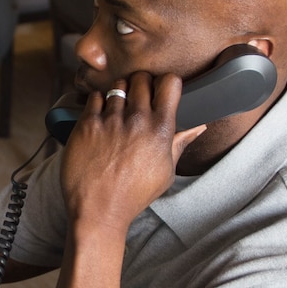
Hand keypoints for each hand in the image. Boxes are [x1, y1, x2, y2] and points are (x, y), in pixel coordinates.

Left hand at [59, 72, 205, 233]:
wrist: (99, 209)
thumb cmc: (134, 194)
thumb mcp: (166, 171)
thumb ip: (180, 143)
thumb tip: (199, 127)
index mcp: (161, 129)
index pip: (169, 82)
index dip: (165, 83)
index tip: (160, 91)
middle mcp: (137, 120)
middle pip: (141, 78)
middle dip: (140, 85)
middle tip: (137, 99)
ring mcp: (110, 120)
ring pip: (117, 85)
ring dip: (118, 93)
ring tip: (117, 109)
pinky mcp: (87, 124)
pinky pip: (94, 97)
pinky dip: (97, 103)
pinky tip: (100, 117)